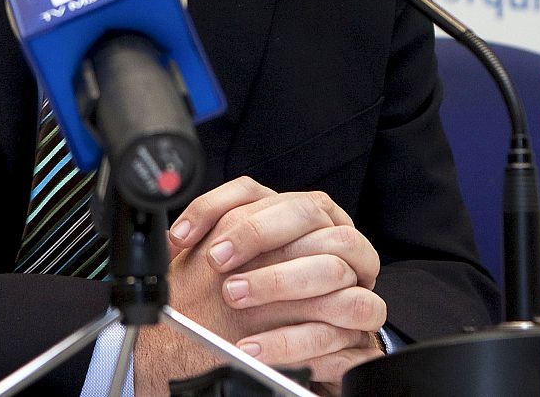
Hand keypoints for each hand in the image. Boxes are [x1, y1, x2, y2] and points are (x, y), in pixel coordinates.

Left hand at [132, 177, 385, 395]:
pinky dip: (294, 336)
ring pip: (330, 261)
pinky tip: (255, 348)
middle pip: (305, 212)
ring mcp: (356, 271)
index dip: (218, 207)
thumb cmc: (262, 305)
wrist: (291, 344)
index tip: (185, 236)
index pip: (257, 192)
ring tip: (236, 296)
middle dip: (256, 233)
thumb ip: (218, 243)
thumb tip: (175, 239)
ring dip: (279, 279)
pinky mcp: (365, 313)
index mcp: (298, 215)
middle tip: (216, 261)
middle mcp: (332, 234)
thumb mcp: (238, 271)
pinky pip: (344, 314)